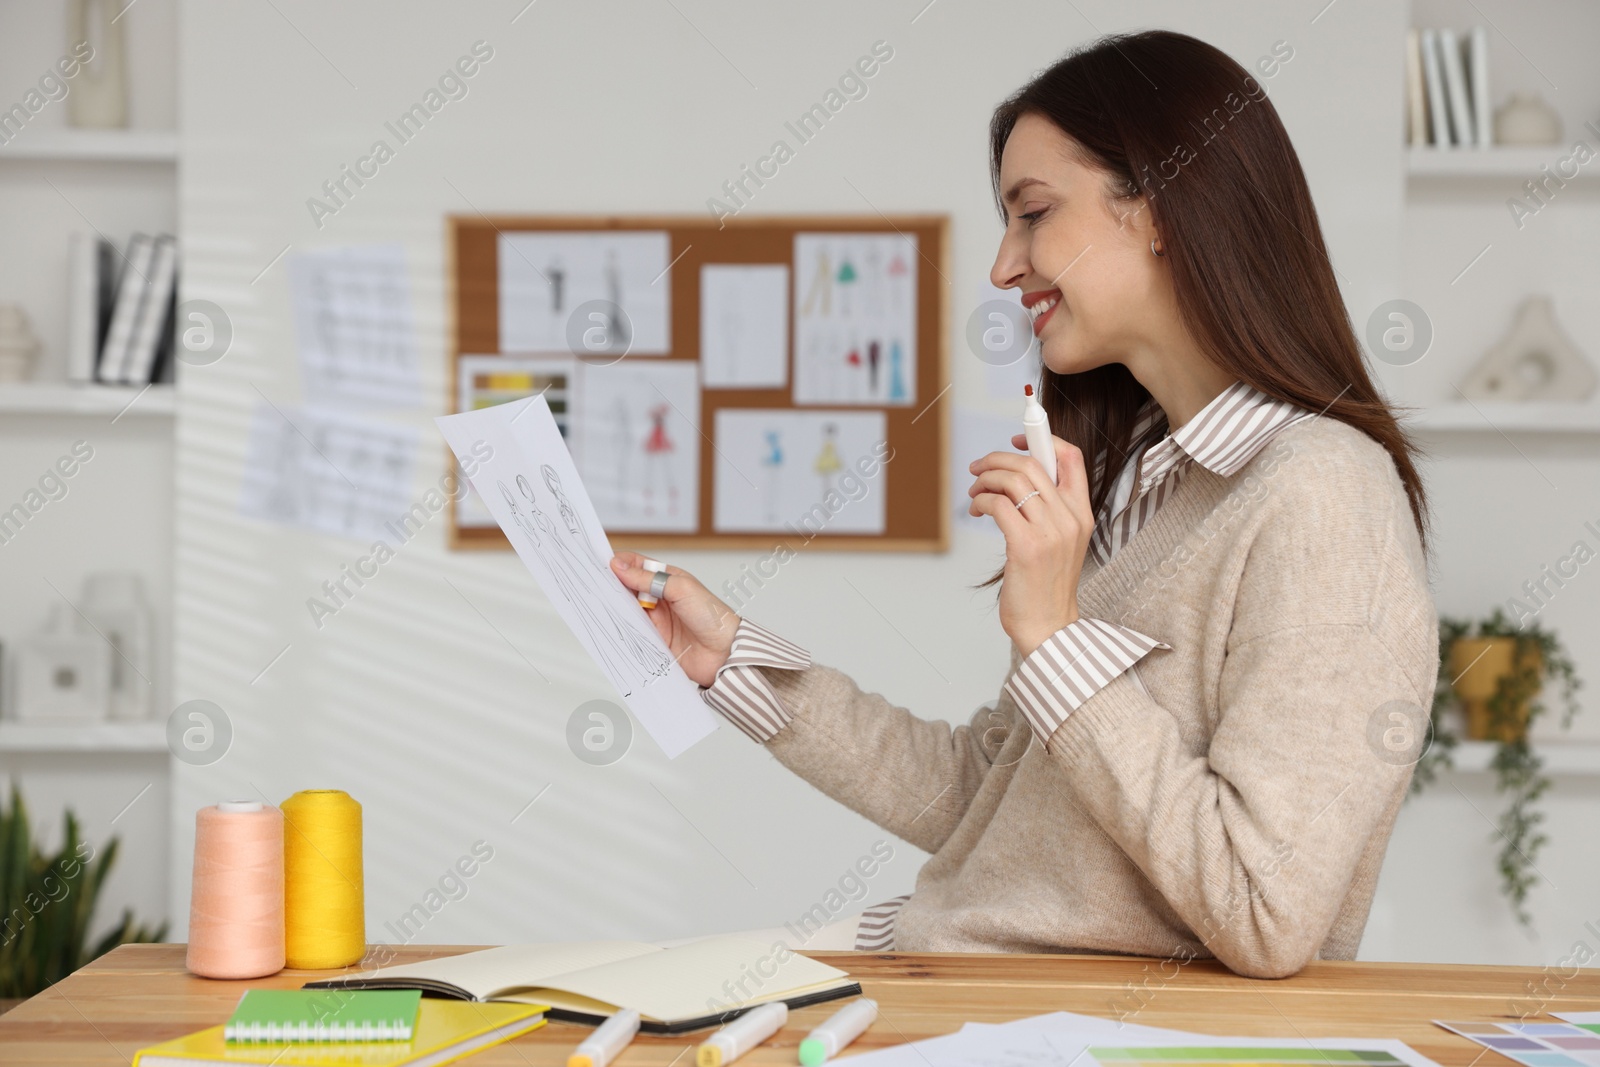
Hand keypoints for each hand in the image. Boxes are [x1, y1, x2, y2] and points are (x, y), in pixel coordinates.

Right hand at [610, 552, 740, 686]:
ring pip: (627, 609)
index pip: (638, 566)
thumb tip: (620, 566)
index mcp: (668, 579)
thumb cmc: (713, 616)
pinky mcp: (653, 639)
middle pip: (628, 588)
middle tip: (595, 583)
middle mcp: (660, 598)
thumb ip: (649, 579)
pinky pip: (632, 631)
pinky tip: (611, 623)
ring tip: (599, 602)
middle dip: (612, 585)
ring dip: (615, 607)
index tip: (603, 563)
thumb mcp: (681, 589)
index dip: (620, 563)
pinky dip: (621, 628)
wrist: (724, 653)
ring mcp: (656, 619)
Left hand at [967, 433, 1094, 655]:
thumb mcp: (1060, 541)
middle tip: (978, 468)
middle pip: (1033, 464)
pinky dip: (981, 501)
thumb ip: (1049, 509)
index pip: (1072, 457)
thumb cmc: (1047, 585)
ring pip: (1014, 480)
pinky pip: (998, 505)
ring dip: (986, 480)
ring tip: (974, 494)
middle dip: (999, 459)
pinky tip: (976, 512)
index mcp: (1083, 513)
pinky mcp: (1027, 546)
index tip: (1017, 442)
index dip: (1042, 440)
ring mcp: (1051, 532)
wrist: (1048, 625)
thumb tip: (1016, 478)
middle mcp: (1071, 519)